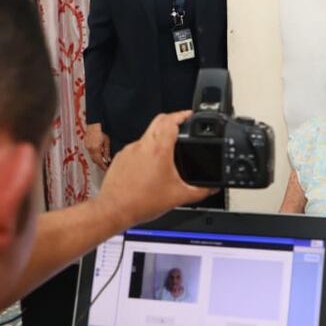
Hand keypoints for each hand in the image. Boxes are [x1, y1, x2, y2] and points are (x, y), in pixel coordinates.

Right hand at [85, 123, 110, 169]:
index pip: (99, 161)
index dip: (103, 166)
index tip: (106, 169)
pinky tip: (99, 154)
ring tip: (103, 160)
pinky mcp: (86, 146)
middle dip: (100, 164)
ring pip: (92, 158)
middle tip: (105, 166)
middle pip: (95, 161)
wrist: (93, 127)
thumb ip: (106, 151)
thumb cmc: (100, 133)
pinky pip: (90, 153)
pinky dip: (95, 156)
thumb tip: (108, 159)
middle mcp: (90, 149)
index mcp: (95, 149)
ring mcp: (87, 148)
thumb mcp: (106, 142)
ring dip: (97, 160)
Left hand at [94, 111, 214, 225]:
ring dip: (158, 138)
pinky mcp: (121, 158)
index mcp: (158, 150)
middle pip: (158, 121)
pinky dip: (146, 152)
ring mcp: (129, 150)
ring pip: (147, 135)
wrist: (114, 210)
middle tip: (182, 126)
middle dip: (172, 120)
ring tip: (168, 151)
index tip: (189, 115)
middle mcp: (142, 146)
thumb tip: (211, 189)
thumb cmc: (140, 203)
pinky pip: (136, 148)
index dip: (183, 115)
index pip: (171, 120)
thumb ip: (199, 191)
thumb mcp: (178, 198)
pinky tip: (150, 166)